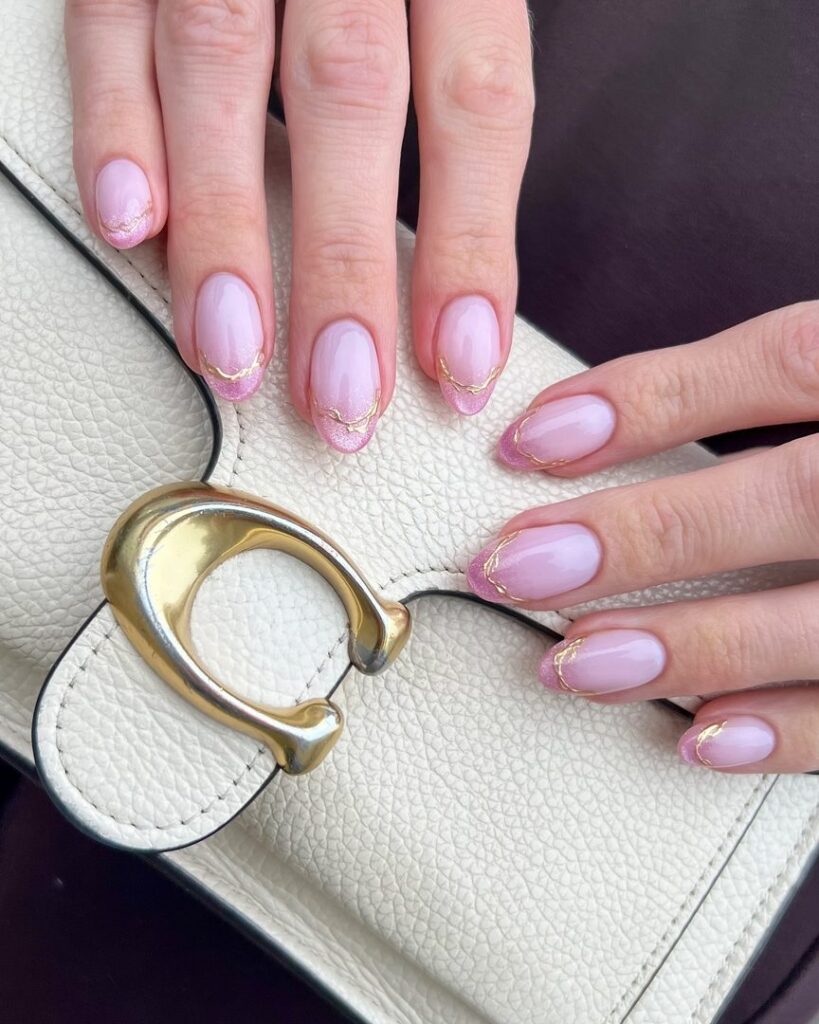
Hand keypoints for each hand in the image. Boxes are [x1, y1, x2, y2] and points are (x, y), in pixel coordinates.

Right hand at [65, 0, 533, 449]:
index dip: (471, 248)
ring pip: (219, 66)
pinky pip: (109, 22)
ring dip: (224, 227)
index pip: (478, 104)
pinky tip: (134, 228)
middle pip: (350, 99)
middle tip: (341, 398)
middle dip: (343, 268)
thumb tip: (454, 291)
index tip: (460, 367)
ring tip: (233, 353)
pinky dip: (117, 126)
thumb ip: (449, 106)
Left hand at [467, 302, 818, 772]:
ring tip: (577, 663)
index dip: (654, 396)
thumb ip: (785, 394)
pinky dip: (797, 731)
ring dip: (698, 646)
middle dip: (649, 535)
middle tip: (519, 564)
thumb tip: (609, 425)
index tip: (531, 436)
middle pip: (800, 497)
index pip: (787, 363)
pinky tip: (702, 737)